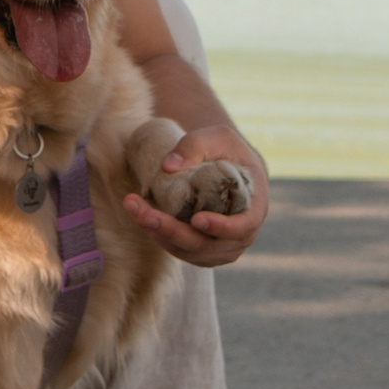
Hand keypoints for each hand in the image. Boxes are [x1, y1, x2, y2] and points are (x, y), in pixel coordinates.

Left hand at [120, 123, 269, 268]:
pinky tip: (142, 216)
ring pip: (187, 251)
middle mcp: (239, 236)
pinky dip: (159, 236)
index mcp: (253, 210)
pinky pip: (179, 250)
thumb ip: (195, 145)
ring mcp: (220, 247)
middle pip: (205, 245)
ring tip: (134, 208)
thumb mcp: (218, 137)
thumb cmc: (227, 150)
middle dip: (172, 231)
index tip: (197, 219)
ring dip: (159, 234)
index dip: (221, 228)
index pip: (241, 228)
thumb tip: (168, 167)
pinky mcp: (202, 250)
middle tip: (145, 214)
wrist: (227, 167)